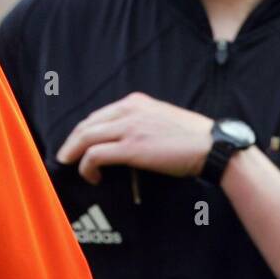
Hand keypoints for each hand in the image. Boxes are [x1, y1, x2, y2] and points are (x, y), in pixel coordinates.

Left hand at [56, 92, 212, 183]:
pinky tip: (92, 176)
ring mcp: (129, 128)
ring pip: (85, 138)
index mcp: (135, 102)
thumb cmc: (193, 137)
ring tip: (71, 167)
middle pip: (86, 125)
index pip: (98, 115)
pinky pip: (95, 155)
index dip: (82, 132)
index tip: (76, 145)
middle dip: (71, 142)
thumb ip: (141, 122)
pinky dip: (87, 167)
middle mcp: (129, 110)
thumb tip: (123, 139)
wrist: (214, 147)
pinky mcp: (131, 147)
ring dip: (73, 154)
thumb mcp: (162, 118)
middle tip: (65, 158)